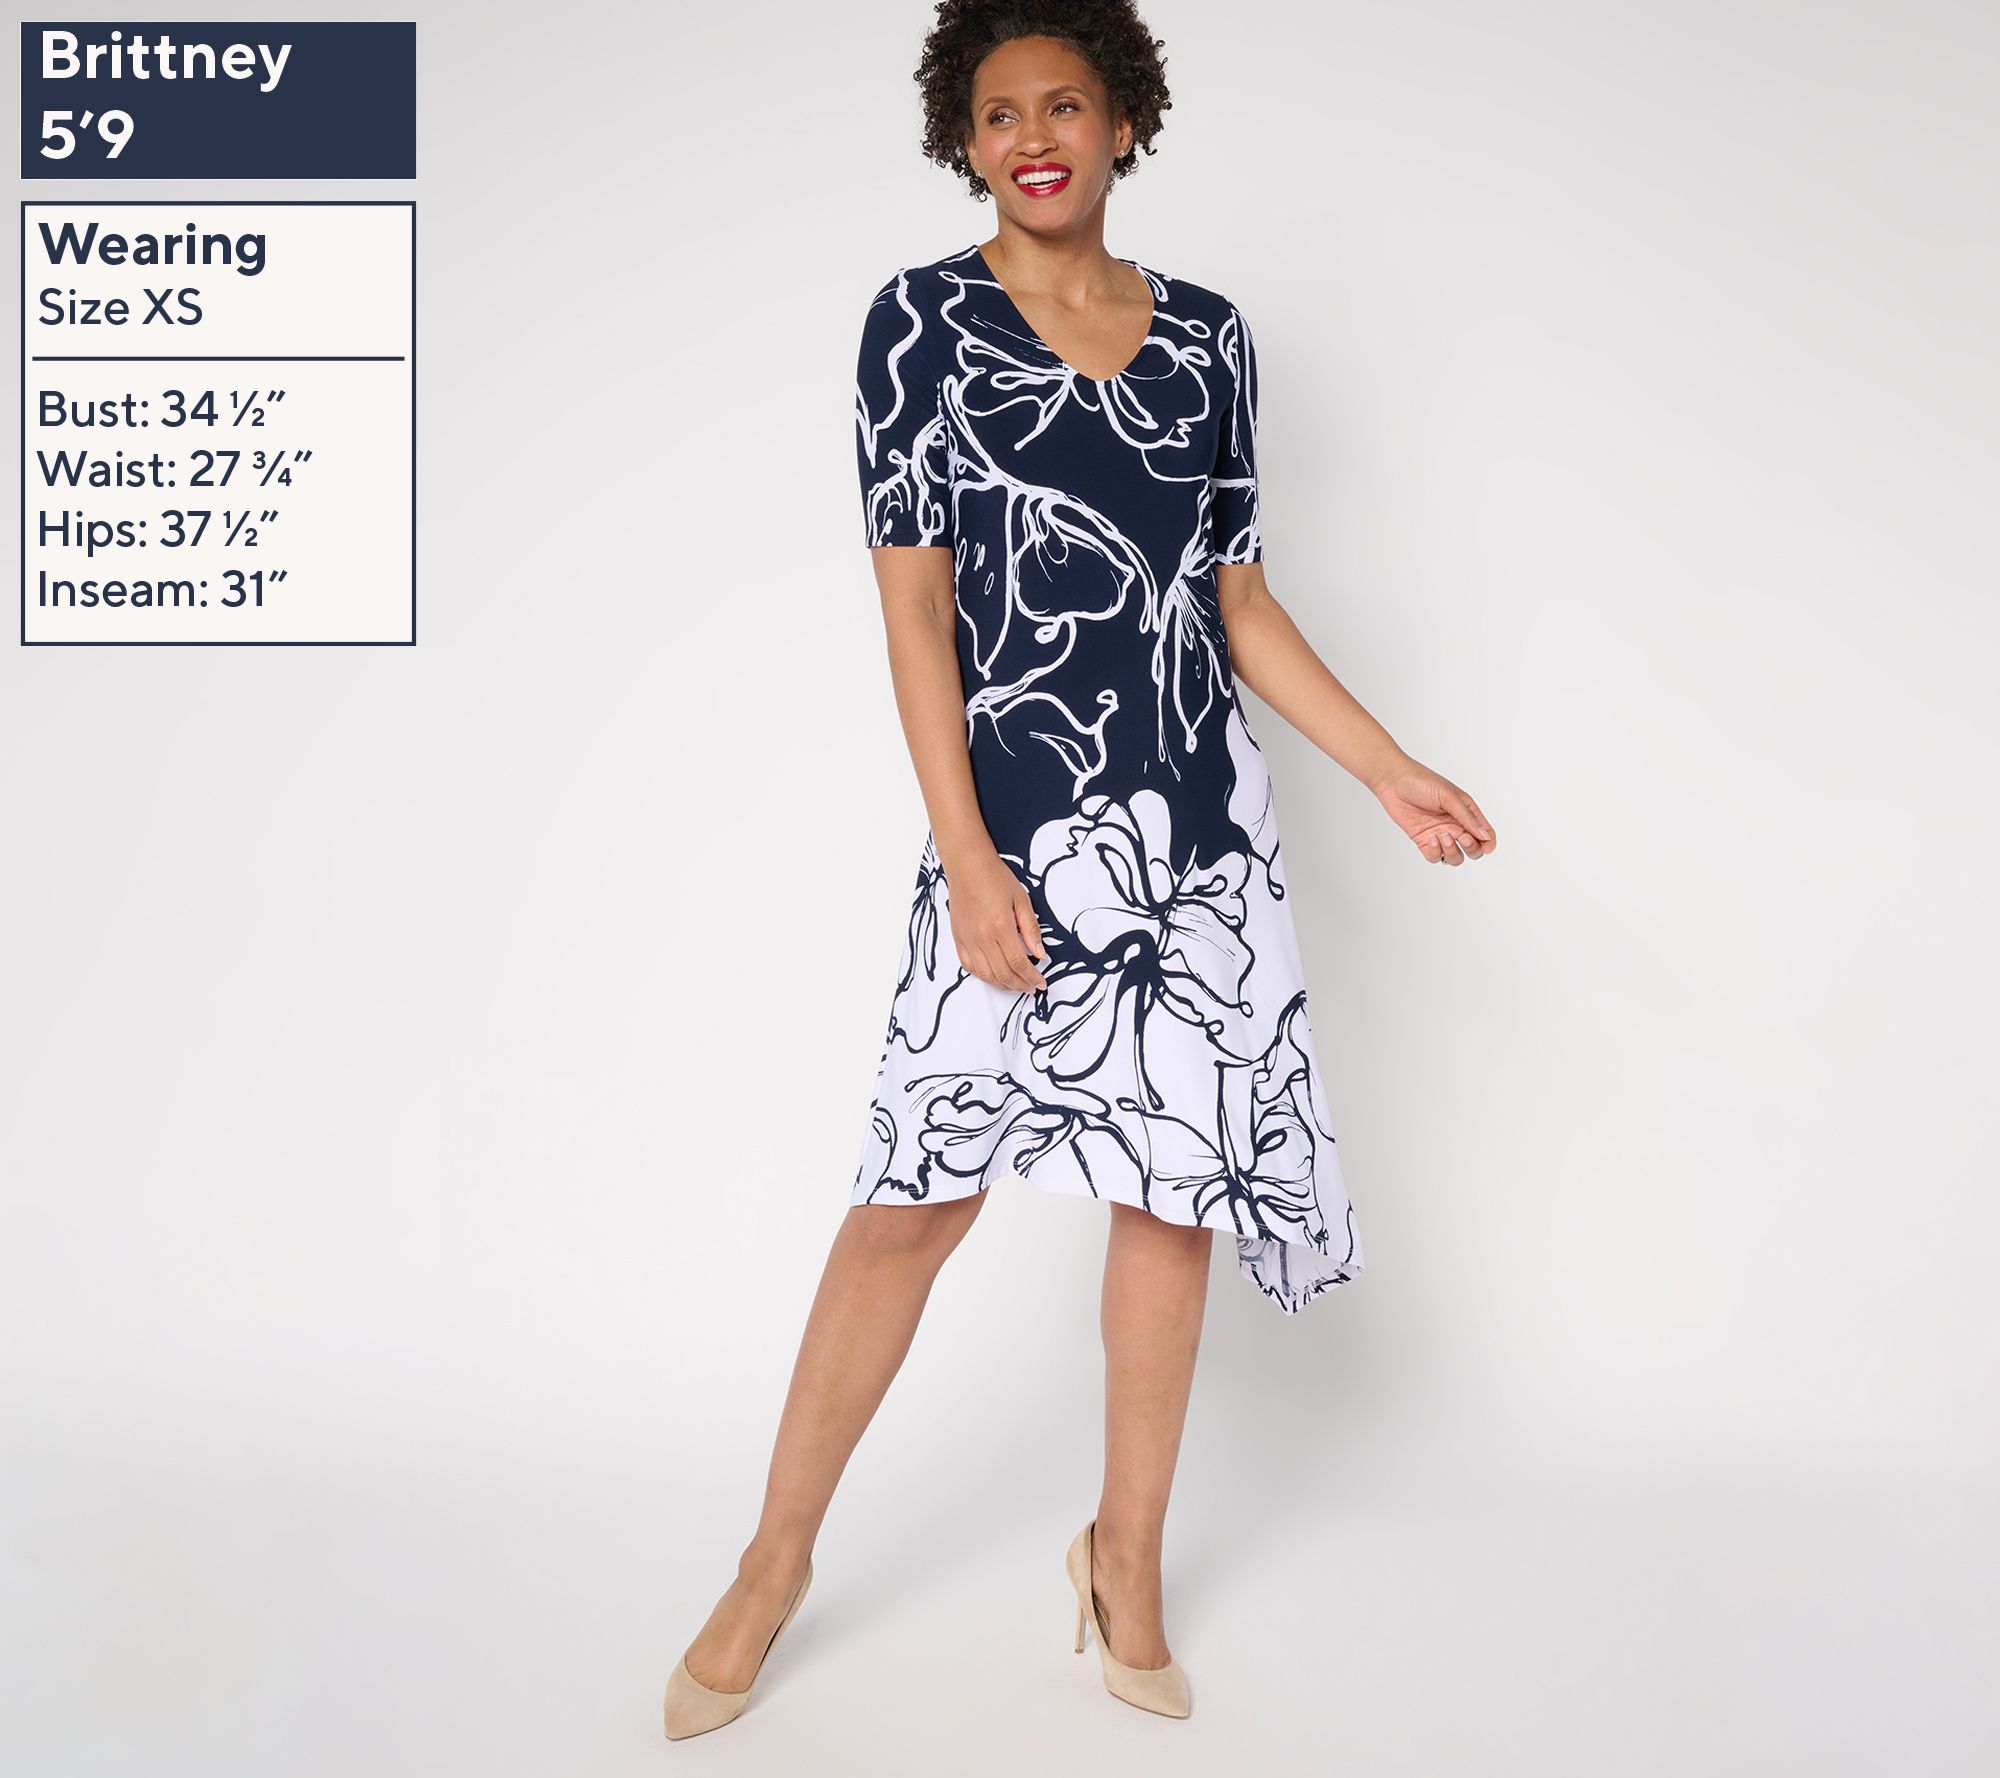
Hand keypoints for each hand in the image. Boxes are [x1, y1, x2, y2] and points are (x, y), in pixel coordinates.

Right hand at [943, 850, 1049, 991]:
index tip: (1041, 983)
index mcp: (1000, 927)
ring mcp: (967, 939)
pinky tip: (994, 976)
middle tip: (1032, 988)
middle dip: (1020, 985)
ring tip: (1016, 986)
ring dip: (1003, 985)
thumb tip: (1040, 954)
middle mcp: (982, 937)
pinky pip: (969, 966)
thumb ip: (1031, 930)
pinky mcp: (958, 938)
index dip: (1032, 977)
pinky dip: (983, 976)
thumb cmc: (995, 878)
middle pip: (1003, 973)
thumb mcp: (1021, 900)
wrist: (967, 865)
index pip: (1019, 963)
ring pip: (985, 974)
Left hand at [1370, 755, 1495, 864]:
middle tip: (1461, 837)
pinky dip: (1436, 853)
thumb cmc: (1422, 782)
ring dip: (1453, 852)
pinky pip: (1435, 857)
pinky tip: (1431, 838)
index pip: (1485, 833)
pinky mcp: (1423, 840)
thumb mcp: (1449, 797)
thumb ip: (1467, 818)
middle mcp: (1455, 825)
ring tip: (1443, 836)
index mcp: (1466, 812)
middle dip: (1472, 848)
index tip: (1487, 847)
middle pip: (1473, 849)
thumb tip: (1486, 836)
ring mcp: (1440, 834)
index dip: (1489, 843)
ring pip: (1455, 857)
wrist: (1393, 782)